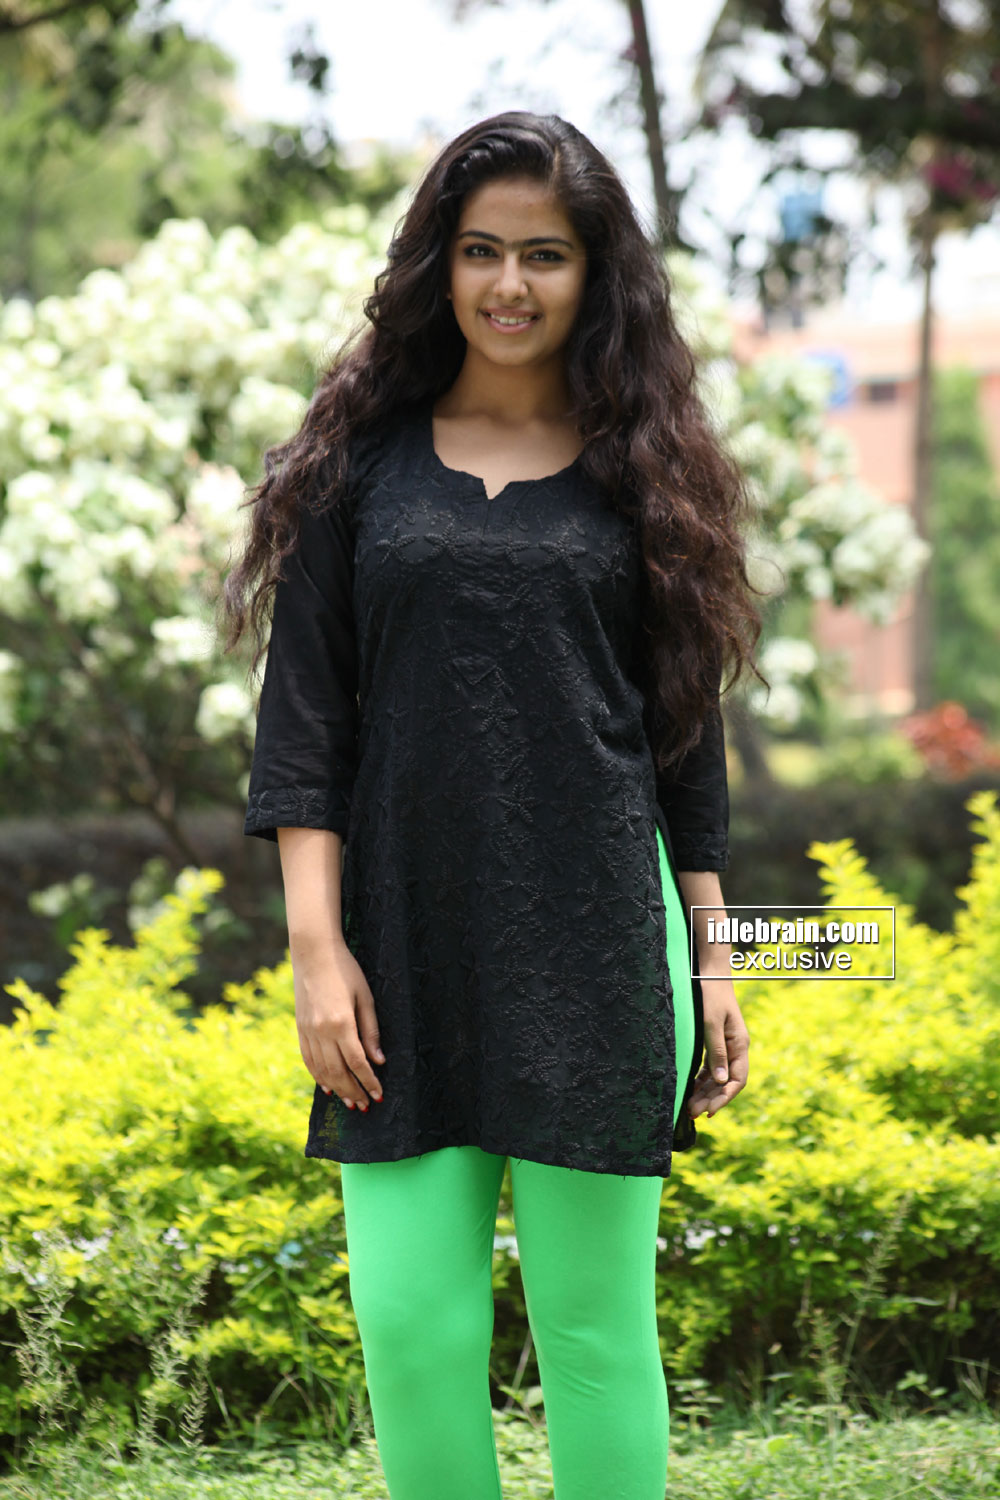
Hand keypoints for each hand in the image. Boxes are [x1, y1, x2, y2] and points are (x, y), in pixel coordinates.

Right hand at [291, 939, 384, 1110]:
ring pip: (322, 1070)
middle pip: (338, 1071)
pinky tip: (328, 1087)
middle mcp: (321, 1031)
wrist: (314, 953)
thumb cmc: (346, 971)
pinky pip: (308, 1059)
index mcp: (341, 1023)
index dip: (369, 1081)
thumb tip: (379, 1061)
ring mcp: (307, 1031)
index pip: (357, 1062)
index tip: (379, 1095)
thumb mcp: (365, 998)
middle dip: (354, 1091)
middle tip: (365, 1106)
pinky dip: (318, 1076)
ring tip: (350, 1102)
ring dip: (337, 1089)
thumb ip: (371, 1031)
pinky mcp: (300, 1028)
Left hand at [687, 975, 748, 1120]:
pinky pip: (710, 1067)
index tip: (709, 1112)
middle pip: (726, 1083)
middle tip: (692, 1113)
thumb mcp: (711, 1022)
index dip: (724, 1099)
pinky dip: (701, 1080)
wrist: (708, 973)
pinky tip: (691, 1090)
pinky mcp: (714, 1042)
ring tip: (690, 1108)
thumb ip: (716, 1051)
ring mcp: (725, 1046)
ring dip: (705, 1093)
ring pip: (717, 1077)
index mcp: (739, 1044)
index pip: (737, 1080)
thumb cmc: (710, 995)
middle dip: (711, 1100)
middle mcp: (735, 1048)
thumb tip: (722, 1081)